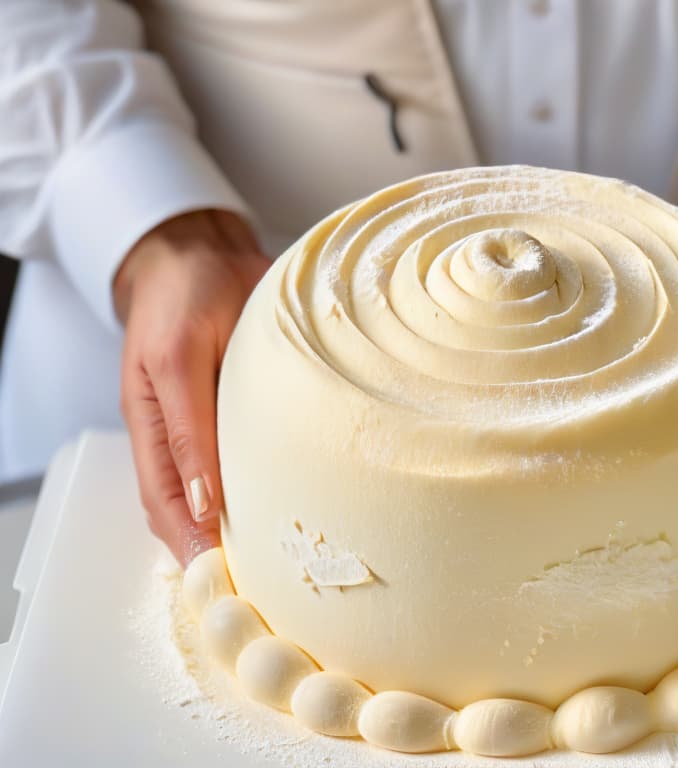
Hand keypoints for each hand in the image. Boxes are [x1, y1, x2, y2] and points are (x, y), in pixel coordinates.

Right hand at [116, 210, 268, 566]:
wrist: (204, 251)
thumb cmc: (186, 293)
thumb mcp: (181, 357)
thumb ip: (190, 428)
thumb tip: (205, 505)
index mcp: (153, 425)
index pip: (167, 505)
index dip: (193, 546)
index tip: (226, 582)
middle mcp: (181, 434)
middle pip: (194, 510)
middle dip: (221, 550)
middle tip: (263, 589)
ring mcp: (213, 424)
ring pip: (226, 490)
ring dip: (248, 525)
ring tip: (284, 565)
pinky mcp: (244, 410)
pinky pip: (254, 460)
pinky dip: (271, 488)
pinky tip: (299, 507)